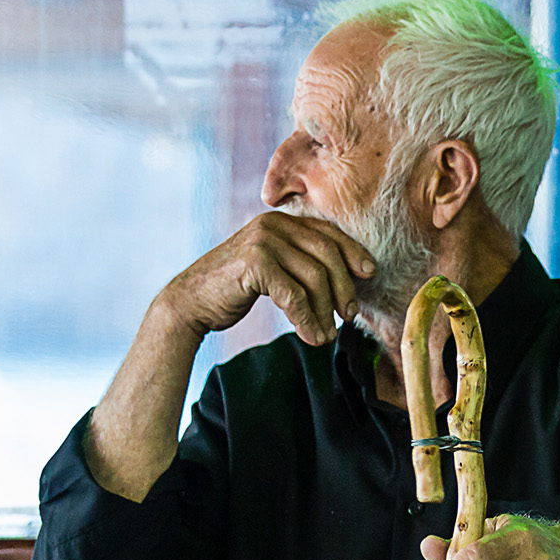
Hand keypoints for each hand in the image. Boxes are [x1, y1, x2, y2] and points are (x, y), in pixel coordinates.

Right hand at [154, 211, 374, 346]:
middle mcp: (273, 225)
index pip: (329, 234)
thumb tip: (349, 279)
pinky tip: (313, 337)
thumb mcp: (274, 266)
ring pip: (315, 278)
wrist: (190, 302)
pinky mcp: (255, 264)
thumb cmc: (236, 287)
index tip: (369, 274)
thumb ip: (301, 261)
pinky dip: (308, 320)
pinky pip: (295, 296)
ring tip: (328, 335)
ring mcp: (263, 241)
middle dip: (344, 288)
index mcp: (281, 221)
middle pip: (328, 255)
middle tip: (349, 315)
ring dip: (325, 312)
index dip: (353, 253)